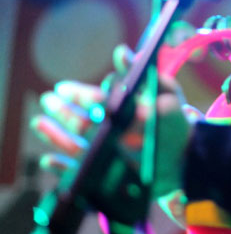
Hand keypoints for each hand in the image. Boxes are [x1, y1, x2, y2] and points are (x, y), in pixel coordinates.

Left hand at [31, 44, 195, 198]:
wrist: (188, 160)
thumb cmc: (175, 119)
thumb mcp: (166, 90)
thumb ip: (140, 71)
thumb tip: (119, 51)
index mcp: (143, 117)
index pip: (104, 103)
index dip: (79, 94)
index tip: (62, 87)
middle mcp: (129, 141)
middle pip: (87, 127)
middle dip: (63, 112)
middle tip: (48, 100)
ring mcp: (121, 164)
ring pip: (80, 152)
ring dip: (55, 137)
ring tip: (38, 123)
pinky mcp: (115, 182)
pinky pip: (85, 177)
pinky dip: (63, 169)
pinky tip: (47, 160)